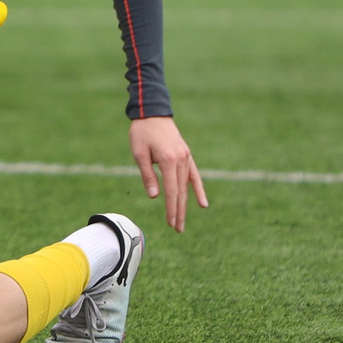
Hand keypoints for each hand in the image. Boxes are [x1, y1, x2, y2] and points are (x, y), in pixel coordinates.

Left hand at [128, 115, 208, 232]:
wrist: (152, 113)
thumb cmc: (141, 133)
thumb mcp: (139, 153)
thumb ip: (148, 175)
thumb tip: (156, 196)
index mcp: (168, 160)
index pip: (170, 191)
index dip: (171, 208)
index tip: (170, 223)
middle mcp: (181, 160)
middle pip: (181, 192)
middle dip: (178, 212)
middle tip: (177, 229)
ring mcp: (186, 158)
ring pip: (187, 186)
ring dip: (186, 205)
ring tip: (182, 222)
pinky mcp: (186, 156)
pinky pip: (194, 176)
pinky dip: (198, 190)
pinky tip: (202, 204)